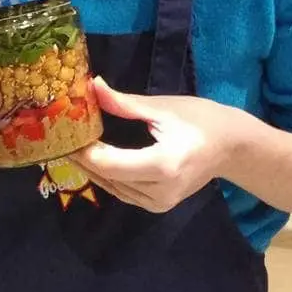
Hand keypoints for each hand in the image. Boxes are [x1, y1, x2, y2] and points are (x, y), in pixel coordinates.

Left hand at [71, 77, 254, 212]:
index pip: (109, 164)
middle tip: (59, 136)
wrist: (232, 147)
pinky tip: (94, 158)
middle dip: (82, 158)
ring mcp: (159, 203)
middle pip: (107, 178)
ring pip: (112, 188)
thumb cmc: (201, 120)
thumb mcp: (163, 108)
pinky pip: (123, 192)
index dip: (84, 151)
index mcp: (162, 165)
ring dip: (91, 168)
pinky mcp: (158, 205)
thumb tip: (93, 86)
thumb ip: (125, 103)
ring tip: (70, 144)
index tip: (65, 132)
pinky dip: (106, 175)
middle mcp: (159, 192)